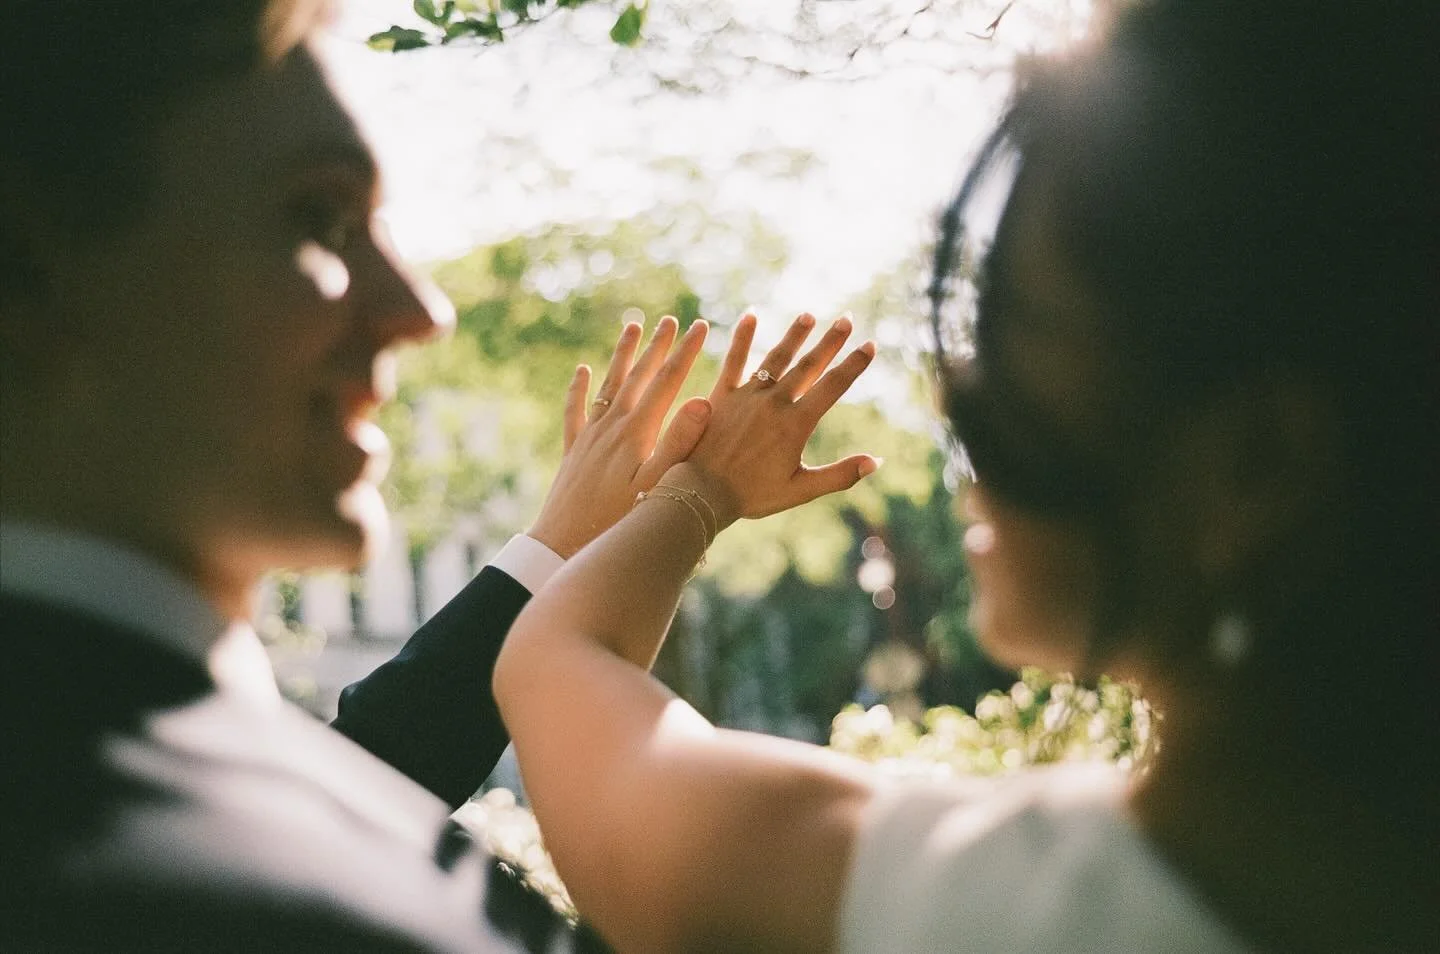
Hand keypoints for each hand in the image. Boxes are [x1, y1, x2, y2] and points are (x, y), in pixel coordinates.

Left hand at [527, 316, 711, 557]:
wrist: (564, 543)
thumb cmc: (619, 521)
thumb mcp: (658, 484)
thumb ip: (679, 442)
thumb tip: (702, 401)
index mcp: (637, 432)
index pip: (667, 382)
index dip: (686, 352)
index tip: (701, 327)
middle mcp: (612, 426)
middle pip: (639, 376)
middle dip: (658, 347)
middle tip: (672, 320)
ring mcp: (591, 436)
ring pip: (609, 384)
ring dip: (623, 355)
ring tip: (633, 327)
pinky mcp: (573, 451)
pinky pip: (576, 410)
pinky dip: (578, 388)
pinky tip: (581, 371)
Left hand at [663, 312, 878, 526]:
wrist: (701, 493)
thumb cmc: (752, 496)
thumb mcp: (801, 490)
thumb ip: (840, 475)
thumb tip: (877, 461)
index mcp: (796, 424)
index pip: (833, 386)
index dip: (854, 365)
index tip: (870, 344)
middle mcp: (774, 403)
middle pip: (809, 365)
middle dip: (830, 341)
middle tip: (846, 318)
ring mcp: (747, 397)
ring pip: (776, 358)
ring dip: (794, 335)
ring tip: (808, 315)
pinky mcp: (721, 396)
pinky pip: (734, 361)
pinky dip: (742, 337)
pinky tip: (751, 315)